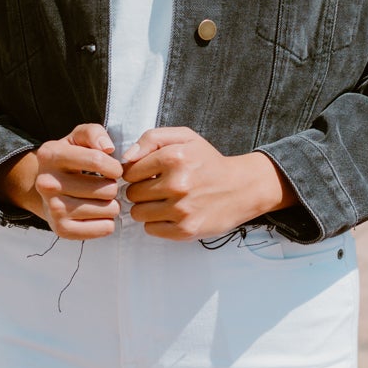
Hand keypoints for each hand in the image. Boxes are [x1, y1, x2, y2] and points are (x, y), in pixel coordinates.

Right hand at [0, 123, 121, 238]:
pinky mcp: (62, 229)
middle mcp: (47, 183)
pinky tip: (98, 214)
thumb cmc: (70, 158)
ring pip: (109, 209)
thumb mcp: (78, 138)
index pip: (98, 160)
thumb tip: (108, 148)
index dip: (115, 166)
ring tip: (101, 199)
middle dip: (113, 186)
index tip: (114, 169)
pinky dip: (108, 222)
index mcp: (50, 155)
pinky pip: (105, 228)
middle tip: (104, 186)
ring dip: (112, 204)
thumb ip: (94, 133)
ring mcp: (53, 209)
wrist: (48, 188)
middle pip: (107, 188)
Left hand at [120, 127, 294, 239]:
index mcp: (174, 157)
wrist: (242, 188)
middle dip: (141, 190)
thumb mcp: (184, 137)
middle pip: (132, 193)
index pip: (129, 171)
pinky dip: (157, 223)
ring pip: (138, 213)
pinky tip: (172, 213)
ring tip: (164, 201)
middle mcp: (177, 184)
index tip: (150, 173)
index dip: (137, 172)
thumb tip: (125, 159)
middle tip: (159, 187)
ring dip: (147, 208)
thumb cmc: (208, 162)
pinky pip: (150, 229)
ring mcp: (181, 209)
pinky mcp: (185, 230)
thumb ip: (151, 138)